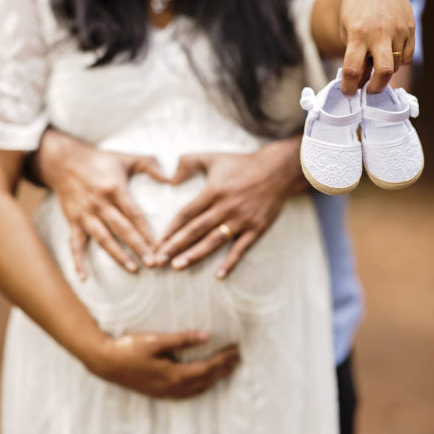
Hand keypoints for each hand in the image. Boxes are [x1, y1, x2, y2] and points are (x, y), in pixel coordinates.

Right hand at [37, 129, 167, 276]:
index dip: (147, 230)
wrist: (63, 161)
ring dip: (117, 255)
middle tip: (153, 263)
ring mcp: (85, 214)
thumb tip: (171, 178)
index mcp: (114, 189)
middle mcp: (99, 204)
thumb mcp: (126, 158)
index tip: (161, 245)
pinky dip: (78, 261)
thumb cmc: (100, 160)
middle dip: (138, 247)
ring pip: (103, 239)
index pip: (134, 214)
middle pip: (121, 229)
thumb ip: (150, 164)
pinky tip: (84, 277)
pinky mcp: (73, 221)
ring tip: (133, 269)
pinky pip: (75, 244)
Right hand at [83, 330, 240, 398]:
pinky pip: (187, 393)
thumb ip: (182, 339)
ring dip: (214, 378)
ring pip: (198, 388)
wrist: (105, 363)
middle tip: (238, 358)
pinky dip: (201, 386)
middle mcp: (173, 387)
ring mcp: (166, 392)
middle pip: (206, 380)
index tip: (236, 350)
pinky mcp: (159, 392)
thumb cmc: (129, 348)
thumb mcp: (155, 340)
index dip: (224, 360)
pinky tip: (202, 379)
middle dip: (224, 369)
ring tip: (226, 368)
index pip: (208, 368)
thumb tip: (207, 335)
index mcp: (174, 375)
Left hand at [154, 138, 305, 278]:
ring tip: (178, 266)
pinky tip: (218, 275)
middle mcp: (226, 207)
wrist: (277, 170)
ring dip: (195, 255)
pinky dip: (230, 263)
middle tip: (159, 260)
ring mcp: (241, 220)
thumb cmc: (242, 164)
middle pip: (196, 230)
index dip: (170, 229)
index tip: (157, 242)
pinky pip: (241, 249)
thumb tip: (169, 179)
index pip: (187, 213)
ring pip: (214, 241)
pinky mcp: (256, 229)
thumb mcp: (213, 157)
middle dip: (175, 246)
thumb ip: (188, 163)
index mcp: (214, 191)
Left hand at [338, 0, 414, 93]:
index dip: (349, 87)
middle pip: (383, 73)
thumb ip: (353, 56)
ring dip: (385, 71)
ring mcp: (398, 31)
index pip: (352, 69)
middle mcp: (379, 34)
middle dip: (376, 88)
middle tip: (369, 90)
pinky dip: (398, 61)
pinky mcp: (411, 28)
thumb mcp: (347, 30)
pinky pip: (407, 57)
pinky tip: (389, 52)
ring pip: (396, 66)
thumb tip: (359, 83)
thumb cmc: (356, 6)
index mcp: (358, 34)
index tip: (348, 93)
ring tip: (376, 61)